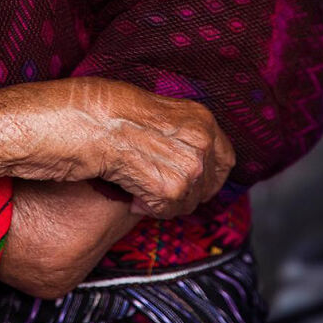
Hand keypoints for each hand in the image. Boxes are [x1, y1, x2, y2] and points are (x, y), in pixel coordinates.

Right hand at [79, 78, 234, 218]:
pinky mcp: (171, 190)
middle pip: (208, 185)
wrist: (96, 122)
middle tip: (162, 186)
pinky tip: (134, 192)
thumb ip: (183, 133)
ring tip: (142, 184)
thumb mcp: (162, 111)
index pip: (226, 160)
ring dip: (166, 200)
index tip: (197, 180)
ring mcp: (189, 169)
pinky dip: (150, 207)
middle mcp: (202, 144)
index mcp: (203, 121)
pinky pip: (167, 211)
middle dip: (187, 191)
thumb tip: (190, 156)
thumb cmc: (117, 110)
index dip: (211, 174)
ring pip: (187, 202)